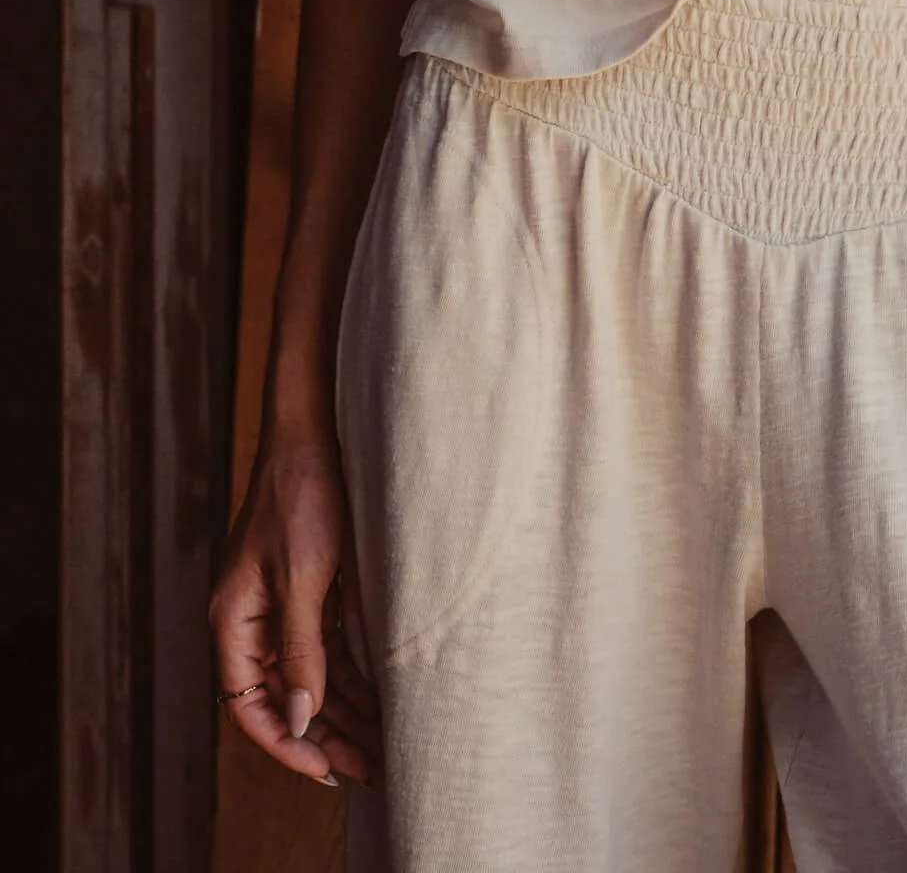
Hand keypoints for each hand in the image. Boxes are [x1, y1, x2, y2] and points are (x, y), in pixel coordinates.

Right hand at [208, 425, 381, 789]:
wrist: (315, 429)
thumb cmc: (302, 495)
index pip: (248, 704)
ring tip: (382, 743)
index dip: (283, 741)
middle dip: (324, 733)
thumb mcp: (305, 577)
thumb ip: (300, 649)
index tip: (324, 769)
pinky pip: (328, 645)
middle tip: (369, 766)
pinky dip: (352, 672)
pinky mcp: (311, 585)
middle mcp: (252, 617)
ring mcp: (282, 602)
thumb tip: (298, 716)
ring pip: (310, 674)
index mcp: (233, 618)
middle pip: (282, 696)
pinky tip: (382, 696)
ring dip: (343, 708)